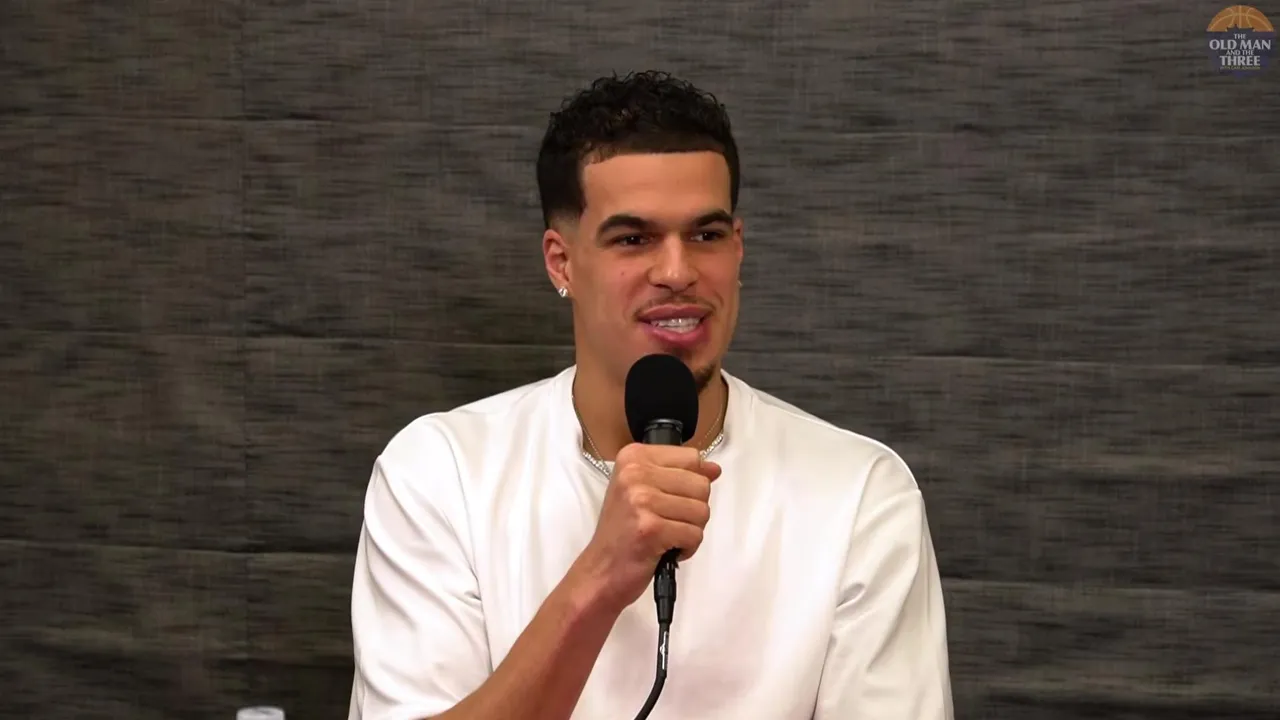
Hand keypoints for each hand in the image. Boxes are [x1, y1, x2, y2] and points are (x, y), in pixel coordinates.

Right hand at [571, 443, 721, 613]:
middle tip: (669, 522)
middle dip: (694, 510)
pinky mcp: (651, 528)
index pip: (692, 457)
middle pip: (701, 484)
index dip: (692, 483)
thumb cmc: (623, 532)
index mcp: (633, 457)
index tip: (672, 499)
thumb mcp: (643, 491)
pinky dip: (687, 547)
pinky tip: (666, 549)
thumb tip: (714, 469)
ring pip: (702, 510)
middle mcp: (635, 473)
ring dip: (691, 530)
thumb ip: (679, 475)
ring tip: (666, 536)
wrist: (600, 570)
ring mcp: (642, 500)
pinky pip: (695, 534)